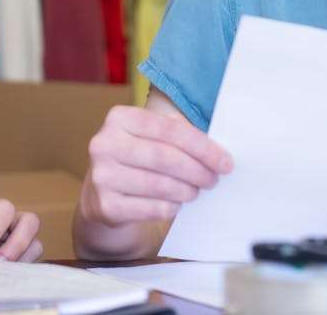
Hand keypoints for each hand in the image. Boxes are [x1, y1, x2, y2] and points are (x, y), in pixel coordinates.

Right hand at [78, 104, 232, 226]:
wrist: (101, 194)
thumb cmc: (137, 159)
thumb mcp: (150, 137)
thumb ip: (179, 135)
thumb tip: (218, 153)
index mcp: (119, 118)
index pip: (168, 129)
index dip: (201, 146)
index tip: (225, 161)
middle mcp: (104, 143)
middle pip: (164, 157)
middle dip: (197, 170)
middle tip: (214, 179)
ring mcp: (102, 175)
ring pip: (159, 184)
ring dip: (187, 190)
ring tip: (196, 191)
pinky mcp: (106, 205)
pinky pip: (151, 208)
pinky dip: (171, 207)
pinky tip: (177, 204)